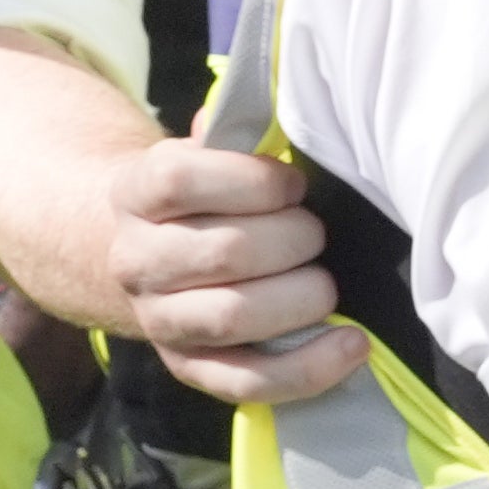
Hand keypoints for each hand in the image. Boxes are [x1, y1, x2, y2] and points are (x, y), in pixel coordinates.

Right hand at [101, 132, 361, 406]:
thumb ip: (234, 134)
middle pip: (224, 252)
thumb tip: (273, 106)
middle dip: (294, 240)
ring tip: (325, 282)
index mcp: (136, 192)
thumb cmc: (201, 198)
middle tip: (315, 233)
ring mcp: (158, 318)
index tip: (293, 184)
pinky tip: (352, 344)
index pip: (180, 180)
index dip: (253, 180)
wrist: (142, 255)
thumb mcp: (204, 154)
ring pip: (233, 316)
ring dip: (301, 297)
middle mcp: (136, 258)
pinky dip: (308, 369)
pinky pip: (246, 381)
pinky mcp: (188, 366)